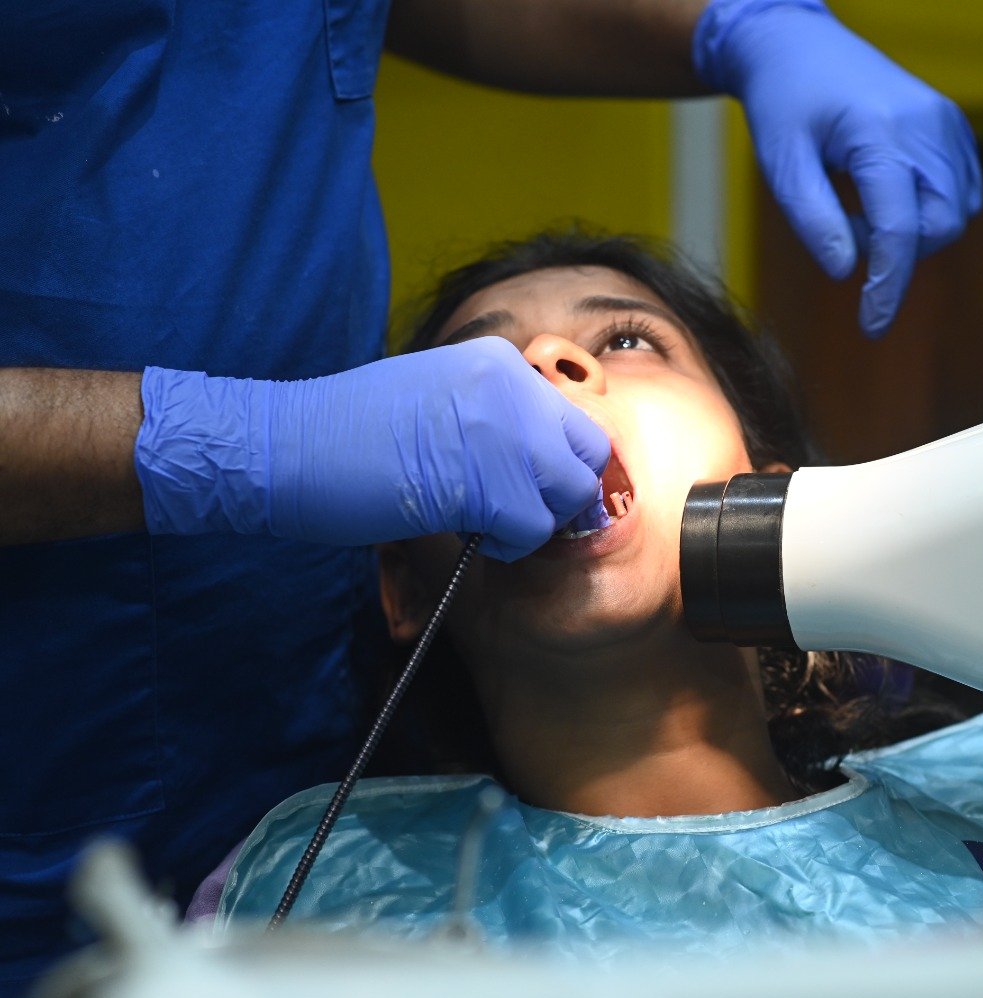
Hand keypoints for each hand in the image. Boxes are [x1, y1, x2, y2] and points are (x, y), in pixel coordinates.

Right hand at [136, 337, 609, 560]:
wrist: (285, 445)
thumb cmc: (348, 432)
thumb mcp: (437, 396)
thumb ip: (493, 415)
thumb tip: (538, 463)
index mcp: (497, 361)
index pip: (573, 418)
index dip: (559, 464)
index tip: (533, 488)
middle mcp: (510, 385)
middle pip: (588, 454)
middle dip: (563, 493)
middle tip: (522, 513)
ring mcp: (502, 429)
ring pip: (569, 494)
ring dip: (537, 522)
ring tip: (489, 524)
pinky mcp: (485, 481)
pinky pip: (533, 527)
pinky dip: (510, 543)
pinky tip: (473, 534)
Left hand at [695, 0, 981, 337]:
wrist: (799, 44)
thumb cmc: (783, 102)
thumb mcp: (781, 164)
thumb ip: (813, 219)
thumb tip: (845, 271)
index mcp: (880, 133)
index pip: (900, 230)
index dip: (888, 286)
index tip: (871, 326)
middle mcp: (926, 125)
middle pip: (940, 226)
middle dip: (900, 253)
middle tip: (846, 233)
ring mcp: (947, 123)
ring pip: (957, 212)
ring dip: (914, 232)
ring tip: (860, 209)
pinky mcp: (953, 126)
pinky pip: (960, 191)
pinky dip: (930, 210)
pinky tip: (886, 196)